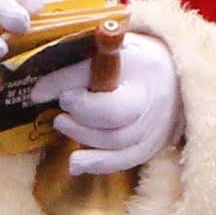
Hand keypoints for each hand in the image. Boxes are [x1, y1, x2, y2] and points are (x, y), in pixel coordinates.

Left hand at [53, 29, 184, 177]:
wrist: (177, 77)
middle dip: (79, 113)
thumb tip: (38, 92)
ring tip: (62, 123)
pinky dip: (97, 164)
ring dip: (82, 135)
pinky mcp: (151, 147)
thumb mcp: (112, 50)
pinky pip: (123, 162)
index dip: (67, 84)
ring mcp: (155, 129)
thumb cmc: (137, 60)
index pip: (102, 76)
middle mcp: (154, 102)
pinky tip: (75, 163)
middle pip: (113, 116)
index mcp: (145, 68)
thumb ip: (79, 66)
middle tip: (61, 105)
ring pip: (114, 142)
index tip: (39, 90)